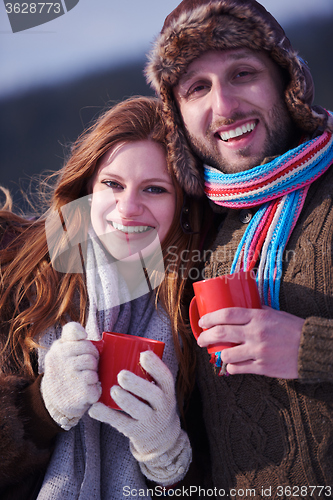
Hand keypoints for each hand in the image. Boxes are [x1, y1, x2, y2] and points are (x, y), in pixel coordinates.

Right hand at [41, 322, 101, 429]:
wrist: (52, 400)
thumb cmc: (63, 369)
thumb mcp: (61, 348)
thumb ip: (72, 334)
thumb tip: (83, 333)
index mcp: (58, 349)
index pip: (76, 334)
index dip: (87, 344)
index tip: (86, 351)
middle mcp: (61, 361)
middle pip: (92, 353)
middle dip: (93, 361)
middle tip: (85, 369)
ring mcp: (70, 377)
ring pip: (94, 369)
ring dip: (93, 376)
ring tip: (84, 381)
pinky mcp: (80, 394)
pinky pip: (97, 387)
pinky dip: (95, 391)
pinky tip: (86, 392)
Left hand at [89, 350, 190, 485]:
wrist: (161, 437)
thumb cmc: (153, 402)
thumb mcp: (158, 389)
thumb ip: (146, 372)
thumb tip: (118, 344)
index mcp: (167, 391)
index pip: (166, 378)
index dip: (156, 366)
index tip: (143, 354)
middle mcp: (163, 406)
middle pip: (154, 395)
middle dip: (138, 384)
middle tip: (121, 375)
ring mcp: (150, 421)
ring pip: (139, 411)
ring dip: (125, 400)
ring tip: (112, 390)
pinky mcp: (136, 432)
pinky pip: (122, 424)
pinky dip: (107, 416)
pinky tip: (94, 408)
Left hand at [197, 306, 303, 378]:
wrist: (311, 348)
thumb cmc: (293, 329)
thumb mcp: (275, 313)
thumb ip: (258, 311)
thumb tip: (241, 305)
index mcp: (258, 317)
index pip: (227, 314)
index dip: (210, 317)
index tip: (202, 322)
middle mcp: (256, 333)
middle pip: (221, 333)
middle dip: (205, 336)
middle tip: (201, 340)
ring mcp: (258, 351)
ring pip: (227, 354)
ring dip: (219, 354)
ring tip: (218, 353)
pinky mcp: (262, 367)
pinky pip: (238, 369)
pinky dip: (231, 367)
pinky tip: (231, 365)